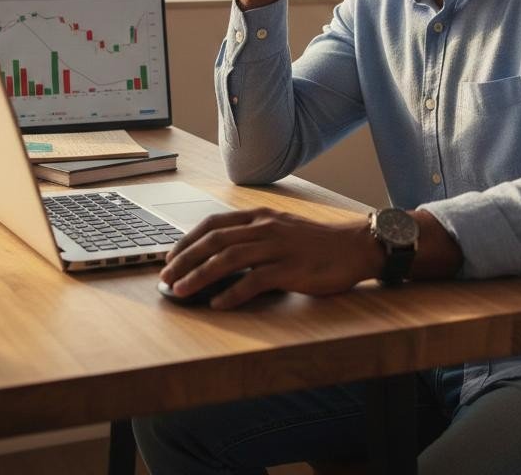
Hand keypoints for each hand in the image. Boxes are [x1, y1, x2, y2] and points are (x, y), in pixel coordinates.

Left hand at [159, 207, 381, 308]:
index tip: (170, 257)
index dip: (188, 240)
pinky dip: (233, 293)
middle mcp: (265, 227)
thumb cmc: (317, 243)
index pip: (214, 223)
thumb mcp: (282, 230)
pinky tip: (218, 304)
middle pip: (215, 240)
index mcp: (261, 216)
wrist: (355, 247)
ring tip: (181, 292)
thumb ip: (255, 237)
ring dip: (199, 276)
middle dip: (185, 259)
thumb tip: (221, 256)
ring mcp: (278, 247)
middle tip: (165, 277)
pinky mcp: (290, 269)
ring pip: (228, 258)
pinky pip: (255, 280)